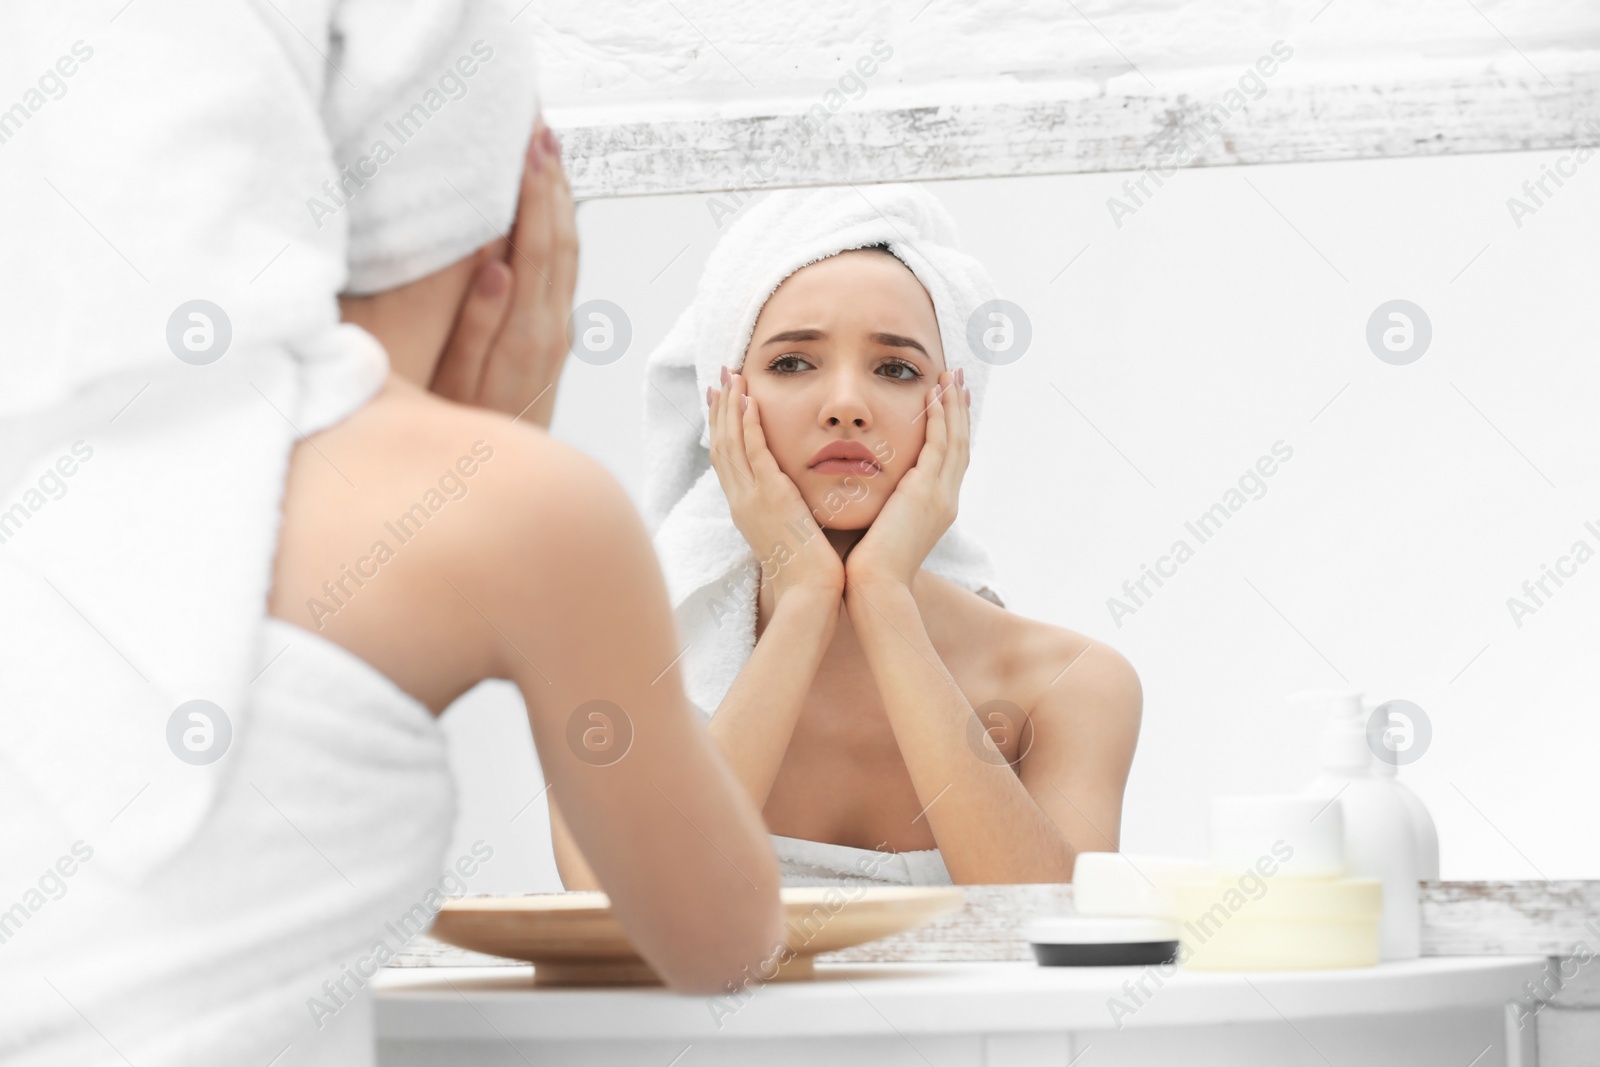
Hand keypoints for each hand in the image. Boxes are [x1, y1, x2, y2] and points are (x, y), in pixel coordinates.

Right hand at [430, 114, 577, 427]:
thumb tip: (499, 265)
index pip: (536, 242)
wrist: (497, 483)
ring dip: (559, 195)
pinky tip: (546, 205)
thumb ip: (478, 324)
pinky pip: (562, 267)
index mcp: (526, 330)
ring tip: (546, 147)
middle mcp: (551, 326)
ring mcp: (557, 331)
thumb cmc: (464, 432)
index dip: (535, 187)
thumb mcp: (458, 383)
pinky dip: (556, 225)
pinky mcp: (552, 337)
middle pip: (561, 235)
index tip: (528, 139)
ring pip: (567, 249)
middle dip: (552, 176)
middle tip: (538, 121)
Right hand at [708, 368, 845, 608]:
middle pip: (721, 446)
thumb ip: (790, 507)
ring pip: (732, 444)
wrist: (809, 593)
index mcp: (745, 509)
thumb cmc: (809, 570)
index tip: (721, 400)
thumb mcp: (792, 531)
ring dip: (731, 408)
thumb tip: (800, 492)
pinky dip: (749, 426)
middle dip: (720, 409)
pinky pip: (755, 454)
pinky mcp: (771, 498)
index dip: (721, 428)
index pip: (726, 460)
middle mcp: (741, 501)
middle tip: (720, 377)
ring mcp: (751, 499)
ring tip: (732, 378)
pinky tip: (750, 402)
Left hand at [844, 369, 970, 589]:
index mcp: (935, 509)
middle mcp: (945, 499)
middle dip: (959, 411)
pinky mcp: (927, 491)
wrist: (875, 585)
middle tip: (957, 380)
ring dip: (952, 406)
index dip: (951, 431)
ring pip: (954, 439)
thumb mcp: (881, 529)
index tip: (948, 404)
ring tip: (950, 376)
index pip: (949, 461)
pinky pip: (939, 444)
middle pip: (960, 445)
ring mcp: (940, 495)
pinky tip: (934, 395)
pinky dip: (939, 418)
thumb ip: (882, 506)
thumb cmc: (869, 566)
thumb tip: (866, 492)